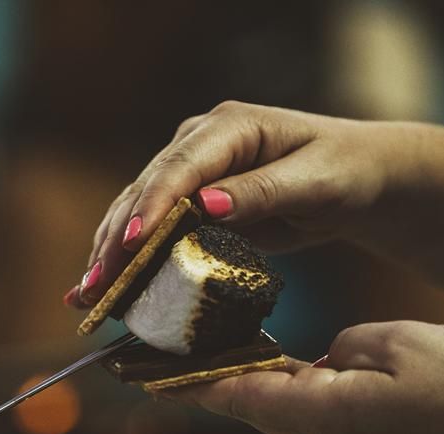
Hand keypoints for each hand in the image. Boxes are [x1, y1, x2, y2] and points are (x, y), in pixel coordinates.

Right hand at [65, 101, 414, 306]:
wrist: (358, 178)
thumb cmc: (345, 172)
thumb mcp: (315, 183)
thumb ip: (262, 191)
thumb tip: (207, 205)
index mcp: (230, 126)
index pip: (180, 166)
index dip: (152, 205)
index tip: (133, 244)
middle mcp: (201, 143)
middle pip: (146, 190)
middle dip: (117, 240)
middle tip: (95, 287)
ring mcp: (192, 171)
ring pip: (138, 210)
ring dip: (111, 253)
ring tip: (86, 296)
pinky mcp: (192, 200)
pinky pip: (153, 229)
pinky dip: (129, 258)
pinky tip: (103, 286)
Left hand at [162, 321, 443, 433]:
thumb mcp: (393, 344)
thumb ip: (342, 347)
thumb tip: (322, 358)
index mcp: (316, 411)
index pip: (230, 391)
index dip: (180, 377)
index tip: (133, 369)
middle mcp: (316, 433)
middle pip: (241, 400)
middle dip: (196, 375)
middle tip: (153, 350)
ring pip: (269, 404)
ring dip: (232, 378)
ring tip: (197, 348)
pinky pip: (301, 406)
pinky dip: (272, 383)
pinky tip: (267, 359)